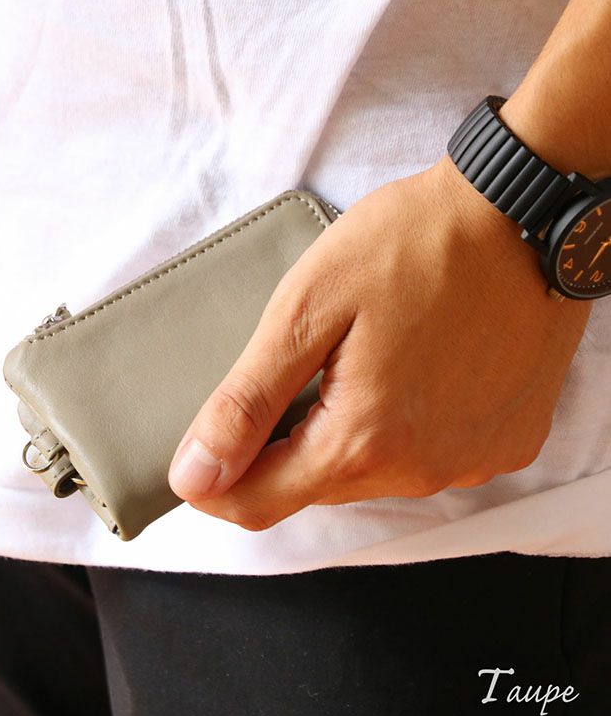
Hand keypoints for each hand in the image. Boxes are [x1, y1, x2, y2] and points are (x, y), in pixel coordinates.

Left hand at [166, 155, 591, 530]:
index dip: (215, 484)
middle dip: (280, 449)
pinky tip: (407, 372)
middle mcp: (422, 470)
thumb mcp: (306, 310)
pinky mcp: (504, 443)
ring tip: (352, 363)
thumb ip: (245, 403)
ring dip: (342, 435)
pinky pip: (425, 457)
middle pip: (314, 487)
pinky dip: (399, 428)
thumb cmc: (410, 245)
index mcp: (363, 442)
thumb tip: (194, 476)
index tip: (199, 453)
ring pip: (370, 474)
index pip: (259, 503)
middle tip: (286, 377)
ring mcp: (471, 462)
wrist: (520, 212)